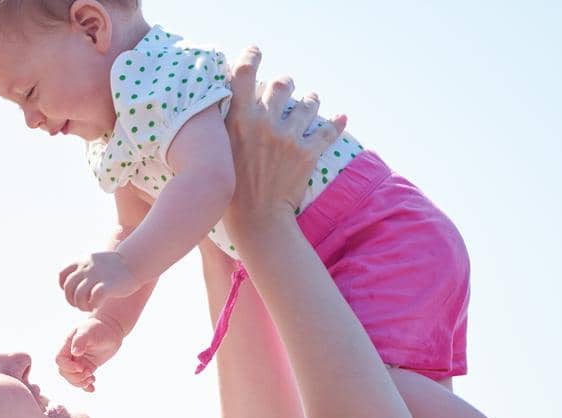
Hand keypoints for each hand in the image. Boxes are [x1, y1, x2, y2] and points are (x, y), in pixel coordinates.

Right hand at [55, 317, 124, 391]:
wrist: (111, 330)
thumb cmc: (98, 328)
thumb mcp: (88, 332)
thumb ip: (80, 341)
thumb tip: (75, 353)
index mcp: (67, 345)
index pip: (60, 360)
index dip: (68, 367)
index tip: (81, 367)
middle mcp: (71, 355)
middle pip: (64, 372)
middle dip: (75, 377)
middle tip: (89, 373)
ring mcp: (79, 362)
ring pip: (72, 378)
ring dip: (81, 382)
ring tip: (92, 378)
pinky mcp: (87, 367)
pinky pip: (82, 380)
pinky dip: (86, 387)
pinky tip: (92, 389)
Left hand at [58, 251, 140, 312]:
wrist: (135, 262)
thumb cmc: (116, 266)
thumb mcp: (96, 262)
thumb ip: (84, 270)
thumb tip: (76, 284)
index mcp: (83, 261)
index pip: (62, 275)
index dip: (64, 288)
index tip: (74, 293)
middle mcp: (87, 267)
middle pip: (69, 288)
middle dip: (72, 300)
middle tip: (82, 305)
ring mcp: (97, 276)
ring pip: (78, 295)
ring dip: (81, 306)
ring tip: (89, 307)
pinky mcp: (107, 285)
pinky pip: (94, 298)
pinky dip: (93, 305)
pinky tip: (97, 305)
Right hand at [220, 50, 346, 233]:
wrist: (256, 221)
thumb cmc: (230, 190)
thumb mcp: (220, 152)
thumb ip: (228, 123)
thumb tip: (237, 98)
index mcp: (238, 120)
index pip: (243, 73)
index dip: (250, 57)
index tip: (255, 52)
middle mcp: (264, 123)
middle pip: (281, 83)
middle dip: (285, 83)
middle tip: (285, 86)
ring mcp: (288, 138)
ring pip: (308, 103)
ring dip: (309, 100)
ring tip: (309, 102)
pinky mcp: (307, 153)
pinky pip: (328, 130)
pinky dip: (336, 123)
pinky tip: (341, 118)